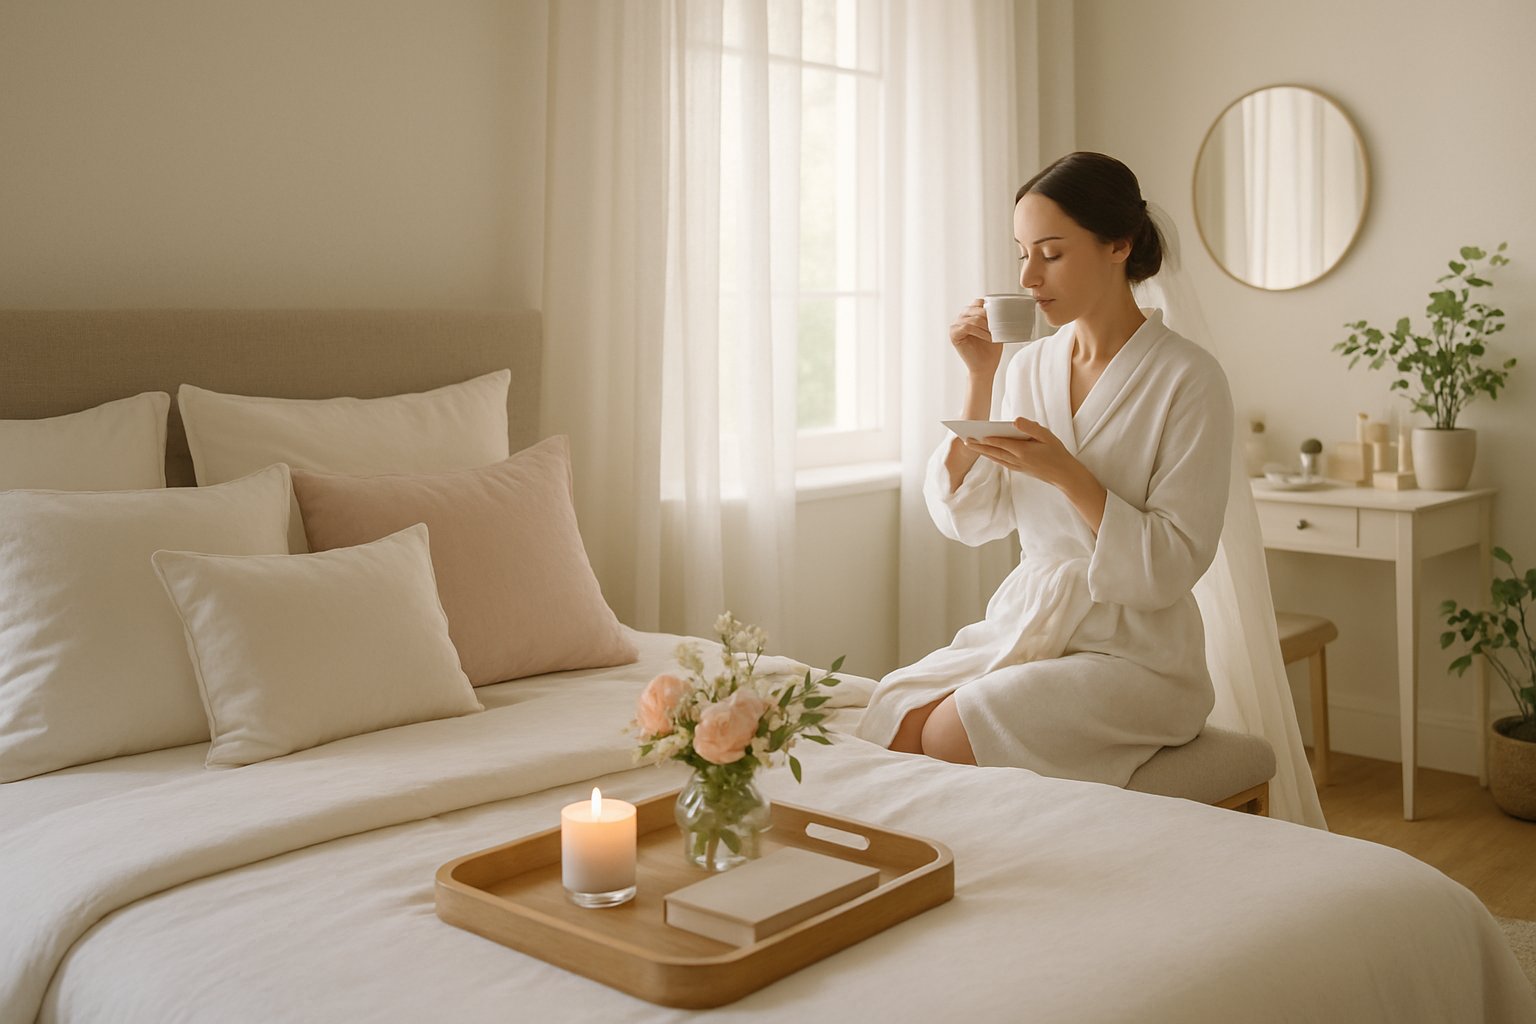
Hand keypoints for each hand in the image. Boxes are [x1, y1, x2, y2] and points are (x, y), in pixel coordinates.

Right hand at [949, 299, 1001, 378]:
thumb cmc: (991, 349)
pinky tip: (988, 338)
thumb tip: (1007, 306)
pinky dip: (979, 332)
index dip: (989, 306)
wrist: (986, 366)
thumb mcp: (996, 330)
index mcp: (970, 314)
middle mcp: (961, 318)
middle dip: (988, 316)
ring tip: (993, 334)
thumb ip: (996, 317)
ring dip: (986, 326)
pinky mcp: (954, 335)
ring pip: (972, 318)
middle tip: (998, 326)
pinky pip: (967, 327)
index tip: (1000, 316)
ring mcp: (955, 325)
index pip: (978, 302)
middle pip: (974, 308)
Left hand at [963, 417, 1078, 487]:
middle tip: (964, 441)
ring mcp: (1018, 467)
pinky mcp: (1020, 470)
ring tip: (971, 446)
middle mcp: (1017, 460)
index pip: (1001, 443)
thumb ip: (1030, 428)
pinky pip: (1001, 463)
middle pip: (994, 452)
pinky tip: (988, 454)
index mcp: (1023, 451)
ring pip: (996, 458)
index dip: (987, 439)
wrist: (1064, 474)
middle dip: (978, 446)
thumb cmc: (1057, 452)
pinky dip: (992, 457)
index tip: (975, 435)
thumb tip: (1015, 420)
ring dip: (983, 452)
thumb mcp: (1047, 436)